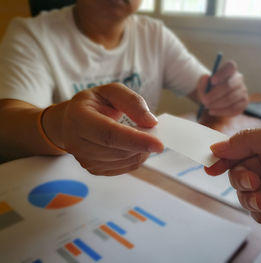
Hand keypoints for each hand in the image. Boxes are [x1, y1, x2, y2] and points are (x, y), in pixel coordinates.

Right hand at [43, 83, 163, 175]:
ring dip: (141, 150)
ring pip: (124, 161)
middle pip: (119, 151)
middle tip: (154, 132)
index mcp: (78, 118)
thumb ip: (132, 101)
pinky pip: (124, 168)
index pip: (109, 134)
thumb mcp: (111, 91)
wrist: (72, 121)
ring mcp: (84, 160)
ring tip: (141, 135)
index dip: (135, 140)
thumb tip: (151, 122)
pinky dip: (136, 156)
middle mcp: (77, 142)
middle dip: (143, 144)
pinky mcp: (94, 170)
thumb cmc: (95, 104)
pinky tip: (134, 145)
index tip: (159, 144)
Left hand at [196, 61, 247, 116]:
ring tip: (207, 106)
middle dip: (215, 95)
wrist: (214, 99)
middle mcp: (239, 79)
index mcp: (230, 70)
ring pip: (230, 98)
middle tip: (204, 101)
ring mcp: (243, 91)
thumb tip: (206, 77)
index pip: (230, 66)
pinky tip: (212, 112)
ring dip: (217, 104)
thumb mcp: (202, 85)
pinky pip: (233, 108)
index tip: (212, 81)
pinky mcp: (244, 103)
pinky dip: (221, 111)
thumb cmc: (208, 90)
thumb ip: (202, 82)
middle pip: (229, 85)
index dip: (222, 73)